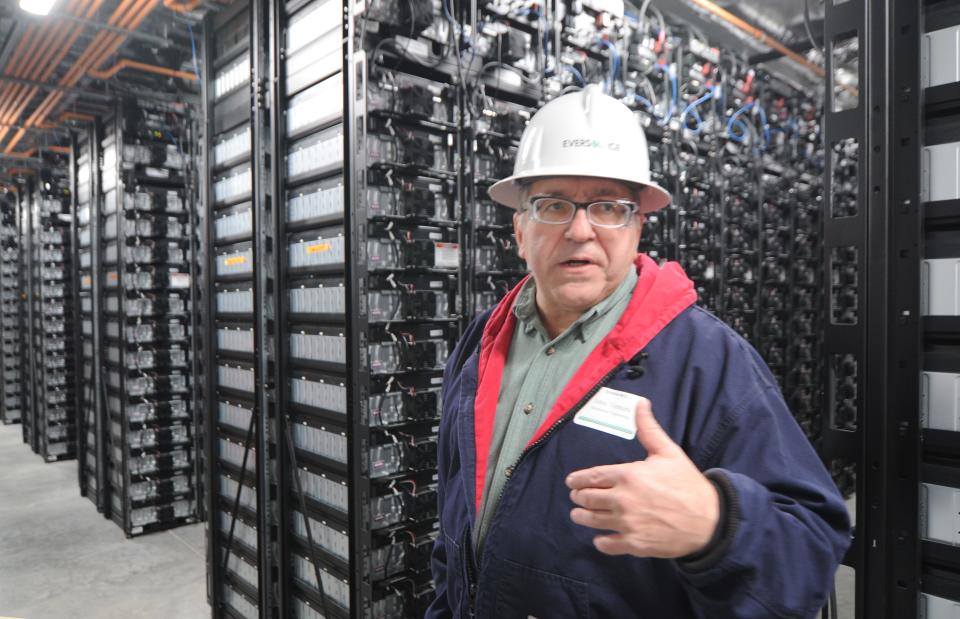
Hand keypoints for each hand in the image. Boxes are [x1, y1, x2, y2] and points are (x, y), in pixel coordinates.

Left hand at [565, 397, 718, 558]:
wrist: (709, 520)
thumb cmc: (688, 484)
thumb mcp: (668, 452)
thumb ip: (648, 429)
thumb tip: (640, 403)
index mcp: (628, 476)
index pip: (591, 477)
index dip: (577, 480)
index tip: (571, 481)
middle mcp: (622, 500)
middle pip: (587, 499)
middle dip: (578, 497)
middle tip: (576, 497)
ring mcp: (627, 524)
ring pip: (592, 521)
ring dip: (581, 517)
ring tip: (578, 515)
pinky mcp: (634, 544)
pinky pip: (608, 544)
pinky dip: (601, 541)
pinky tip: (600, 538)